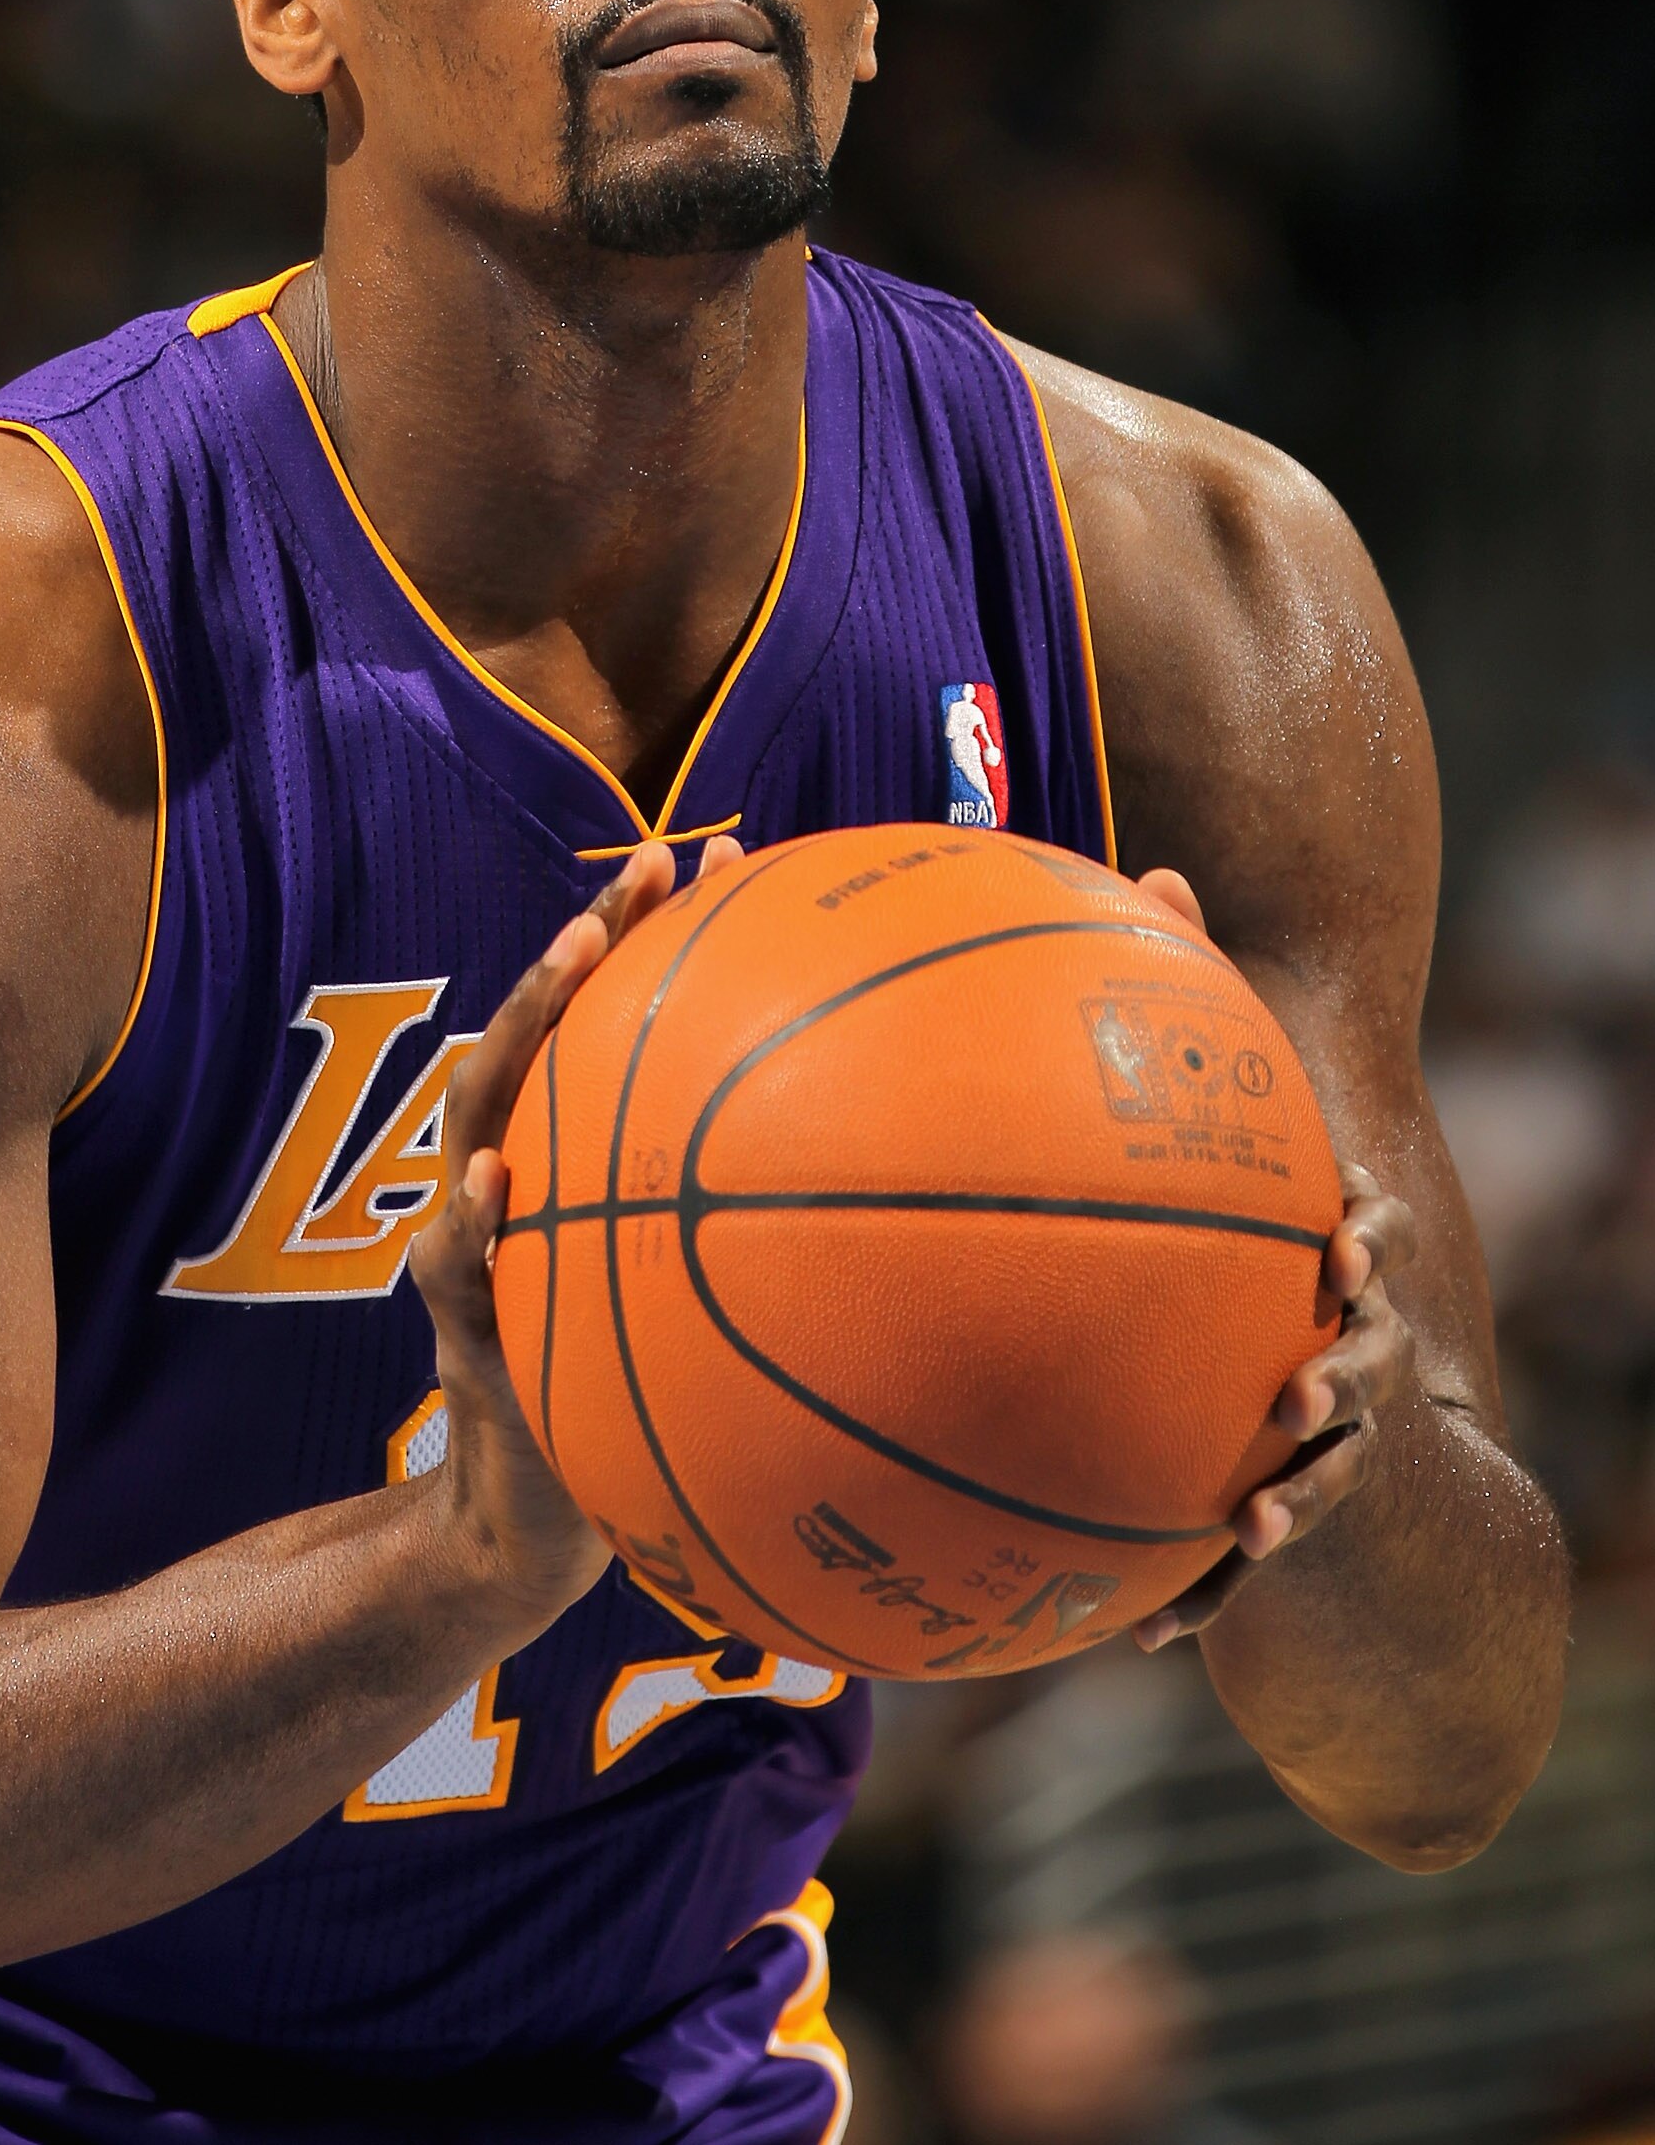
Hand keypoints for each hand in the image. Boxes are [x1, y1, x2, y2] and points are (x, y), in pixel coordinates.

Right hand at [409, 834, 742, 1630]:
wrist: (544, 1530)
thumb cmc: (650, 1416)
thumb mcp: (711, 1331)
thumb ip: (774, 1261)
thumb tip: (925, 1204)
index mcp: (581, 1167)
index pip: (614, 1030)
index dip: (660, 939)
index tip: (727, 852)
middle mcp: (522, 1182)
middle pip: (547, 1036)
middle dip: (591, 943)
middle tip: (649, 870)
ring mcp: (479, 1246)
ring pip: (479, 1114)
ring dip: (522, 1030)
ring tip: (571, 962)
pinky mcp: (464, 1330)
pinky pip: (454, 1268)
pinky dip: (469, 1221)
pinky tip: (495, 1185)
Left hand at [1123, 867, 1418, 1649]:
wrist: (1355, 1459)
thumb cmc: (1258, 1259)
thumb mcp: (1218, 1159)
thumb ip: (1170, 1030)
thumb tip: (1141, 872)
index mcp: (1329, 1262)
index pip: (1359, 1235)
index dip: (1359, 1230)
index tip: (1348, 1238)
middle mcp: (1346, 1349)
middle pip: (1367, 1361)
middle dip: (1345, 1377)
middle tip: (1300, 1385)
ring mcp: (1331, 1443)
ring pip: (1329, 1472)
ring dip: (1300, 1490)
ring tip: (1259, 1511)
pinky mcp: (1283, 1519)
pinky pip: (1240, 1560)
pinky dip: (1201, 1592)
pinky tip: (1146, 1636)